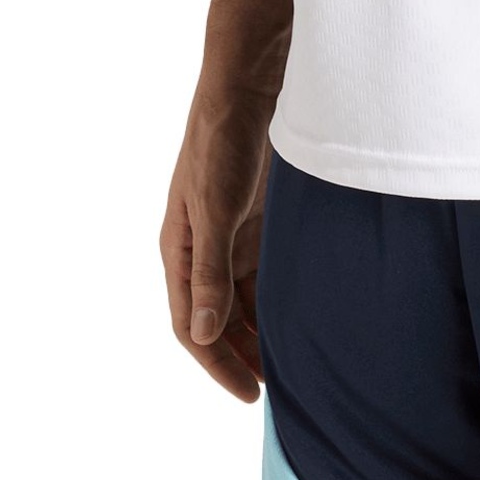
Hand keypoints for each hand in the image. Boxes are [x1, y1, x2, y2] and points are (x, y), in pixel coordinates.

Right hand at [160, 101, 268, 401]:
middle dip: (240, 353)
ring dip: (259, 328)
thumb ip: (210, 272)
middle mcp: (201, 247)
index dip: (216, 362)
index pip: (189, 325)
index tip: (248, 394)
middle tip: (274, 390)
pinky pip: (263, 268)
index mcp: (179, 249)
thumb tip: (201, 333)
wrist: (248, 85)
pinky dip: (276, 294)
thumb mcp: (216, 209)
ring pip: (242, 296)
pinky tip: (300, 313)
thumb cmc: (222, 142)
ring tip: (290, 361)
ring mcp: (229, 231)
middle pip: (216, 317)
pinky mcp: (256, 216)